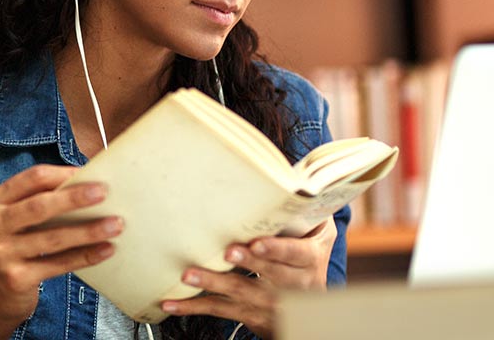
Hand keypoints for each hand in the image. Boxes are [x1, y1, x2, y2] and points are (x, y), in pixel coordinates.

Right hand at [0, 165, 122, 335]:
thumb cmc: (13, 249)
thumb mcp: (15, 222)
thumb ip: (40, 203)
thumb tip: (89, 186)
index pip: (32, 179)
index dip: (63, 174)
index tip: (92, 173)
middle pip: (39, 205)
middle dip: (74, 198)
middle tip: (104, 192)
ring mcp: (0, 253)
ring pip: (52, 237)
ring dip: (88, 230)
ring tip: (115, 224)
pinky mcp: (15, 279)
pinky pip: (57, 264)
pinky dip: (85, 256)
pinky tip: (106, 250)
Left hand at [160, 218, 337, 338]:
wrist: (313, 312)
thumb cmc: (309, 259)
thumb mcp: (320, 236)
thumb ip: (310, 211)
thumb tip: (295, 177)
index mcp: (309, 260)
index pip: (294, 253)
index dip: (276, 249)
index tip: (257, 243)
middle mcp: (292, 284)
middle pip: (268, 273)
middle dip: (246, 262)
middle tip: (226, 252)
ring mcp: (270, 302)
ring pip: (240, 292)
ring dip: (213, 283)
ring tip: (190, 275)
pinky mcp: (250, 314)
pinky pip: (221, 310)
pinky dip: (194, 307)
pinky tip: (173, 304)